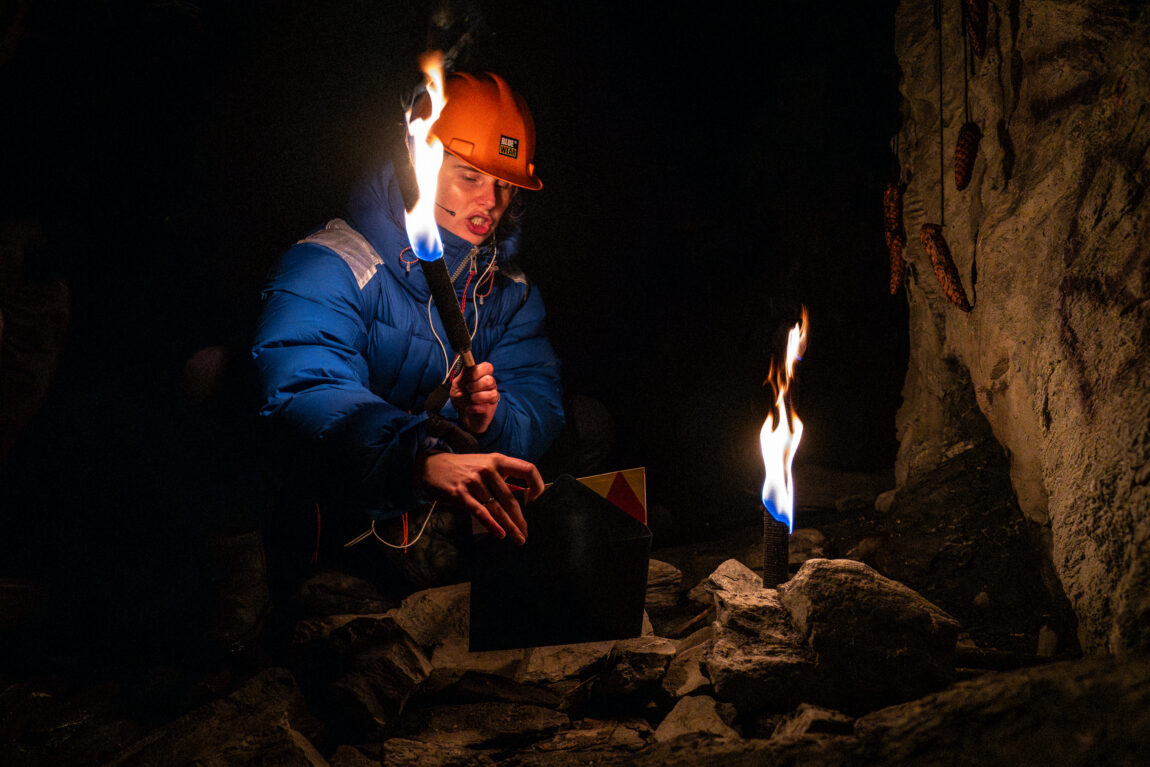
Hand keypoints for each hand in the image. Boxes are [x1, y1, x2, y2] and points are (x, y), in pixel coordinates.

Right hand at [417, 452, 543, 544]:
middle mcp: (488, 469)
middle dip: (521, 520)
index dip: (537, 485)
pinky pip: (480, 512)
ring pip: (497, 509)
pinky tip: (500, 534)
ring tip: (518, 538)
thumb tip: (522, 498)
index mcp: (498, 460)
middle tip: (526, 533)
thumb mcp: (484, 466)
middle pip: (512, 499)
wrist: (431, 465)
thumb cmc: (462, 468)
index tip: (538, 502)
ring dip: (510, 527)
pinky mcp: (460, 494)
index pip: (527, 469)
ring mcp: (474, 481)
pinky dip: (492, 525)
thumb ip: (502, 480)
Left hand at [450, 361, 498, 434]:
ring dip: (475, 397)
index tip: (469, 377)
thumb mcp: (457, 385)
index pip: (488, 367)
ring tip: (470, 400)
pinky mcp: (490, 409)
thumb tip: (468, 362)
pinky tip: (469, 408)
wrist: (461, 416)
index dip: (478, 371)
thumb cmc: (460, 398)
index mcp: (482, 376)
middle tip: (468, 390)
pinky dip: (473, 408)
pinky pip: (484, 407)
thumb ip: (464, 375)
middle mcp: (490, 385)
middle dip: (475, 386)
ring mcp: (491, 397)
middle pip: (490, 380)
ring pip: (491, 393)